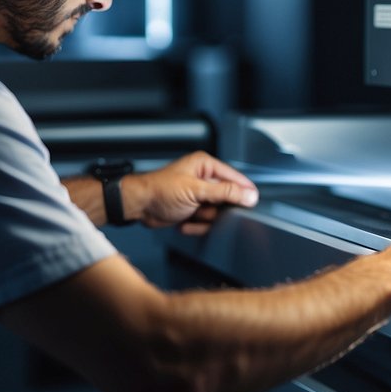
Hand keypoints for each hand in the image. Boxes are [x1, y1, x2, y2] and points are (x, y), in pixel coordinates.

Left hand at [124, 151, 258, 234]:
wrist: (139, 206)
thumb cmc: (159, 190)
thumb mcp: (196, 190)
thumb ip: (225, 192)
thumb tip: (248, 195)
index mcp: (205, 166)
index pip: (234, 178)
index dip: (243, 191)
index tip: (252, 203)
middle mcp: (203, 179)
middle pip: (226, 199)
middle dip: (216, 209)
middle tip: (205, 209)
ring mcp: (198, 196)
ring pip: (216, 214)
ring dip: (204, 219)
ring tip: (190, 214)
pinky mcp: (192, 210)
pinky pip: (205, 223)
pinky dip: (195, 226)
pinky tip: (184, 222)